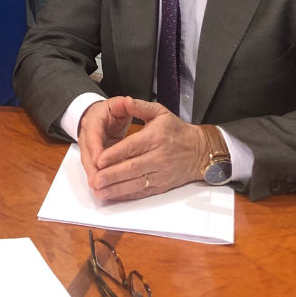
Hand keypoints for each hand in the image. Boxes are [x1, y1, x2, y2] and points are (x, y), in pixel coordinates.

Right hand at [77, 96, 135, 188]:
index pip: (93, 134)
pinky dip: (98, 179)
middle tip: (98, 182)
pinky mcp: (92, 158)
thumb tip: (127, 101)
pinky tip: (104, 190)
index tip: (100, 160)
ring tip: (99, 190)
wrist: (100, 115)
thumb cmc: (112, 111)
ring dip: (93, 177)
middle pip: (87, 153)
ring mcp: (88, 148)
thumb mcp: (118, 104)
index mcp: (93, 120)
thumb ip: (124, 104)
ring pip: (88, 164)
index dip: (96, 147)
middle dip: (92, 169)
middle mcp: (87, 136)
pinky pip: (94, 169)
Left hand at [88, 97, 209, 201]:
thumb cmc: (177, 131)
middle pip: (132, 168)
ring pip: (136, 183)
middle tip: (95, 179)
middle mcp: (158, 157)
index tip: (99, 160)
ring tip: (100, 191)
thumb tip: (125, 100)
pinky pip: (143, 192)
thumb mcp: (161, 112)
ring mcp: (160, 174)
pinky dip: (127, 196)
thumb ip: (141, 107)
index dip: (115, 154)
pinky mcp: (161, 186)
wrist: (200, 152)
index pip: (133, 147)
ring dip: (117, 189)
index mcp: (155, 137)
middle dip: (112, 175)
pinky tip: (113, 196)